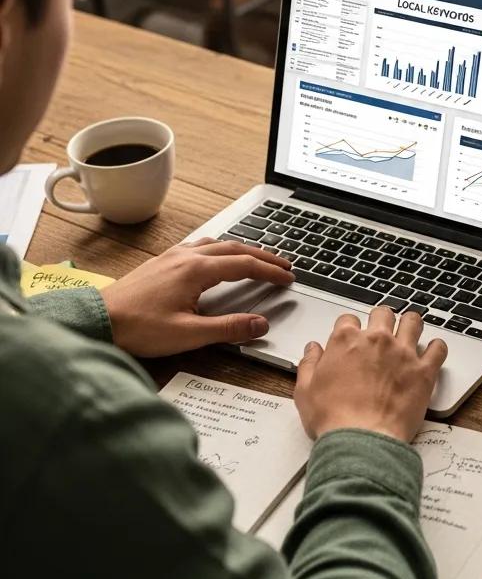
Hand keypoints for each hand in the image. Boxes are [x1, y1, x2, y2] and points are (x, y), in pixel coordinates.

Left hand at [100, 238, 293, 356]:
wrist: (96, 321)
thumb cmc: (138, 328)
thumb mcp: (189, 334)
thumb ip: (229, 328)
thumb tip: (261, 324)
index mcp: (197, 270)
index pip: (245, 265)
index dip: (271, 271)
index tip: (289, 277)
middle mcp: (186, 256)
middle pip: (235, 248)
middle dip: (263, 256)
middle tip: (284, 264)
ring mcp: (172, 256)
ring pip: (217, 244)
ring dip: (241, 249)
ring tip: (257, 257)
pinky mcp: (161, 262)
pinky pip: (198, 246)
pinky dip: (218, 249)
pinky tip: (215, 257)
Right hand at [295, 306, 446, 441]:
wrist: (360, 440)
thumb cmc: (333, 418)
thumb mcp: (305, 391)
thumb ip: (309, 364)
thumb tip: (312, 349)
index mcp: (346, 341)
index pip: (348, 319)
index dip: (350, 328)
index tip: (352, 338)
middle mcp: (376, 340)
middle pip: (383, 314)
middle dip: (381, 320)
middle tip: (382, 333)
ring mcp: (402, 353)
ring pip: (413, 321)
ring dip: (411, 325)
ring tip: (410, 333)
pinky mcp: (423, 371)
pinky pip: (438, 349)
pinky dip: (437, 348)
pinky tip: (433, 352)